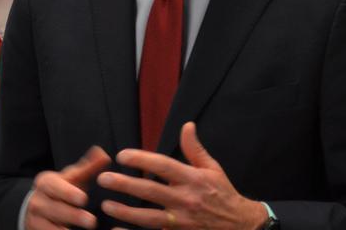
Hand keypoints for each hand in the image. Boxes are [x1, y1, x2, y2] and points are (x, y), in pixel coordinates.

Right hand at [26, 146, 110, 229]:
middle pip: (54, 209)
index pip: (55, 186)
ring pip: (48, 226)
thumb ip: (88, 167)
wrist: (36, 206)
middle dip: (73, 216)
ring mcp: (34, 219)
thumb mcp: (72, 178)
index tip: (84, 199)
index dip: (68, 193)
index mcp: (46, 183)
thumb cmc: (61, 189)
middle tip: (92, 221)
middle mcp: (37, 201)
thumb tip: (104, 155)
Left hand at [97, 122, 266, 229]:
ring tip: (106, 205)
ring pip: (148, 217)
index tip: (122, 156)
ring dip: (125, 212)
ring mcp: (181, 221)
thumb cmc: (224, 194)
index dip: (141, 160)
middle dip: (125, 184)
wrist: (241, 225)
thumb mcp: (213, 168)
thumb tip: (186, 126)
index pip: (163, 166)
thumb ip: (195, 149)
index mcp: (193, 179)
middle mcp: (186, 199)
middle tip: (103, 179)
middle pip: (150, 191)